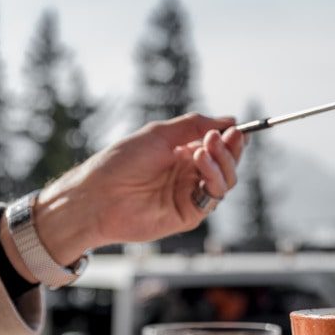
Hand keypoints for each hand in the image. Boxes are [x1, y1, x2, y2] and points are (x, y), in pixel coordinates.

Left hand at [34, 113, 246, 263]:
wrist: (98, 195)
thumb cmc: (121, 162)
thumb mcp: (159, 134)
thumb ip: (194, 125)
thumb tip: (230, 120)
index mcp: (183, 154)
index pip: (218, 147)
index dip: (231, 138)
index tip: (237, 128)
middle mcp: (190, 175)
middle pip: (227, 163)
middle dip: (231, 148)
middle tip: (227, 136)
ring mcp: (191, 195)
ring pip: (226, 180)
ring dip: (222, 161)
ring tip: (207, 146)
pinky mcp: (190, 214)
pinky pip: (213, 196)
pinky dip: (213, 176)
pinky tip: (200, 160)